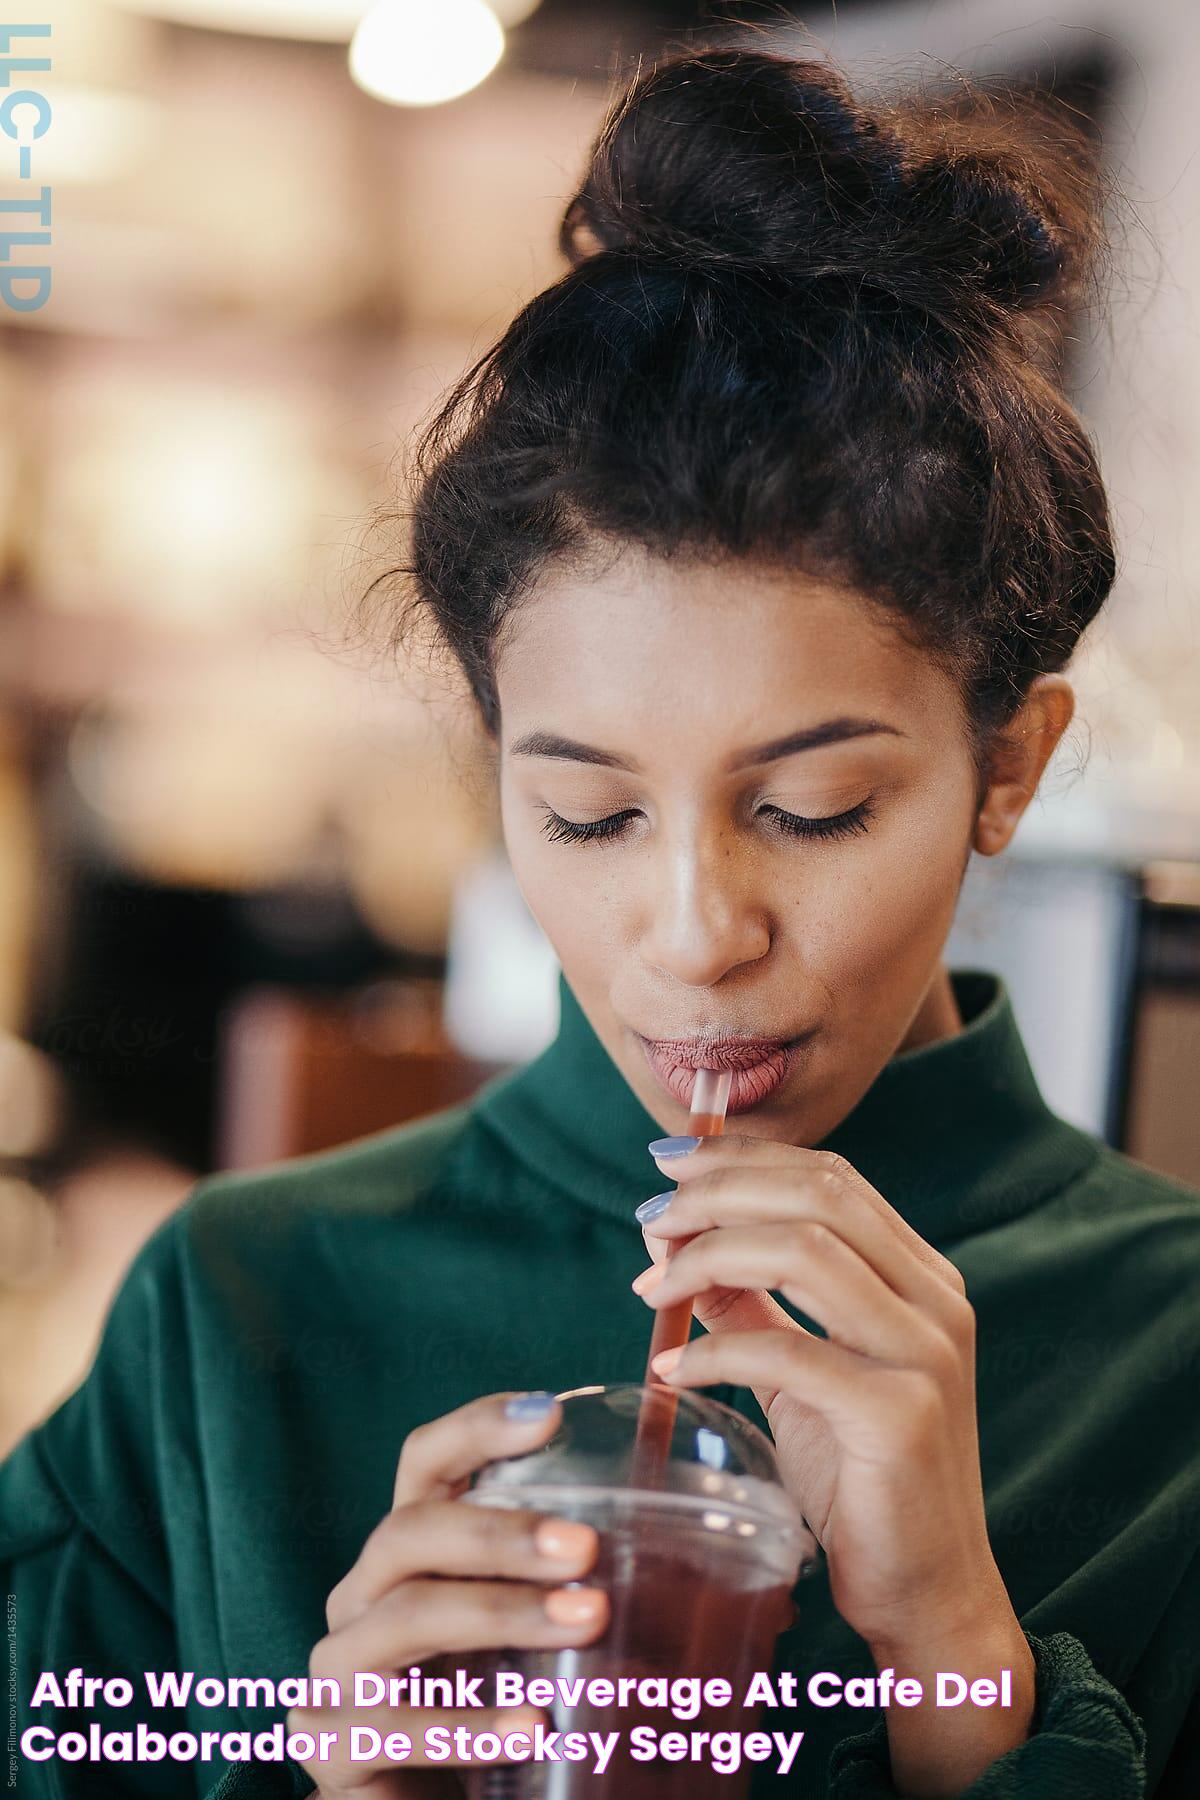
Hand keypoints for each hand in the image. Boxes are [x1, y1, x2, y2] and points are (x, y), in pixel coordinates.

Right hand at [287, 1392, 609, 1797]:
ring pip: (406, 1616)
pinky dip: (467, 1726)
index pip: (426, 1463)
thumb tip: (754, 1586)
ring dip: (498, 1613)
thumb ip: (605, 1600)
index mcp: (411, 1551)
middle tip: (586, 1548)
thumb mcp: (542, 1642)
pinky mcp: (330, 1743)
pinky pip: (395, 1725)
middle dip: (500, 1532)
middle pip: (412, 1531)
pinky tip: (530, 1729)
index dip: (477, 1428)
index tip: (549, 1414)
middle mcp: (362, 1594)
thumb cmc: (496, 1709)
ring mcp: (338, 1667)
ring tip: (584, 1621)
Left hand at [634, 1134, 1009, 1662]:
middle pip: (819, 1195)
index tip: (668, 1164)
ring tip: (652, 1287)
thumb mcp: (799, 1374)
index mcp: (921, 1276)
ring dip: (708, 1256)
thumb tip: (675, 1245)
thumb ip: (751, 1304)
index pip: (832, 1176)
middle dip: (719, 1191)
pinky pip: (786, 1354)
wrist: (928, 1592)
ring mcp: (924, 1355)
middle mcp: (935, 1300)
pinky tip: (672, 1372)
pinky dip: (714, 1351)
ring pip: (804, 1250)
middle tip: (649, 1218)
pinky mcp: (899, 1416)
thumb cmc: (862, 1478)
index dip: (743, 1158)